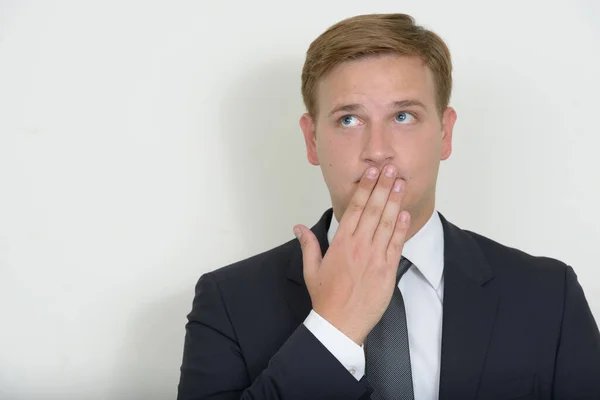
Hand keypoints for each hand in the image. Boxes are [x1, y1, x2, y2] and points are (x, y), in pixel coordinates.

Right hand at [293, 164, 409, 344]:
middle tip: (390, 168)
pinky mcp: (387, 270)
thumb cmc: (326, 298)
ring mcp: (375, 258)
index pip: (355, 208)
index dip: (365, 188)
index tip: (372, 173)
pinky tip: (406, 213)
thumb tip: (298, 227)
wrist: (340, 324)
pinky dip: (402, 228)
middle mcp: (359, 246)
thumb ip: (308, 245)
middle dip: (383, 187)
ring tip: (401, 183)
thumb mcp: (311, 269)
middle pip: (374, 210)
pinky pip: (397, 245)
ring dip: (395, 201)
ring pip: (387, 223)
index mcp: (341, 243)